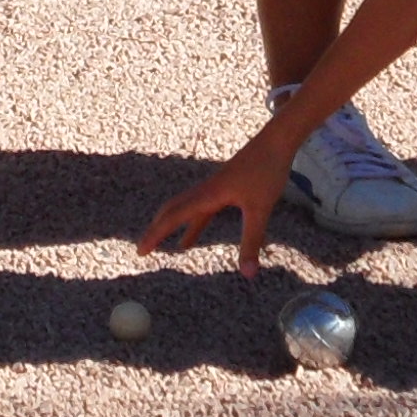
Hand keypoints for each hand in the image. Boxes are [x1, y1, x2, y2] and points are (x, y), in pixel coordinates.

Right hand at [142, 127, 294, 275]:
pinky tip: (192, 236)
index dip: (155, 234)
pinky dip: (192, 224)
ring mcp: (213, 189)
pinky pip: (200, 210)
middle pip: (171, 210)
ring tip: (166, 247)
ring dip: (172, 227)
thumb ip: (252, 242)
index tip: (140, 250)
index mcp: (208, 195)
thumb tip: (248, 274)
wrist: (276, 142)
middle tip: (143, 249)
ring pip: (184, 209)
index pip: (173, 217)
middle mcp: (205, 191)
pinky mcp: (222, 188)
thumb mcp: (260, 209)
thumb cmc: (267, 171)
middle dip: (156, 230)